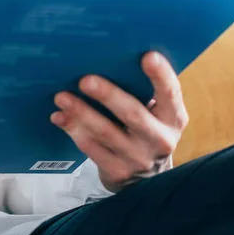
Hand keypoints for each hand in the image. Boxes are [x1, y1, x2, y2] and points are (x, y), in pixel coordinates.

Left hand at [50, 51, 188, 192]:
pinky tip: (59, 117)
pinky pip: (92, 149)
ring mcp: (139, 158)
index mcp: (173, 118)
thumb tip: (107, 56)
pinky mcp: (118, 172)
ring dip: (81, 113)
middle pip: (134, 114)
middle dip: (108, 95)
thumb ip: (141, 91)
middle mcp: (161, 139)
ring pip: (106, 133)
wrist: (144, 178)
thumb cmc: (144, 130)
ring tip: (62, 97)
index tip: (147, 56)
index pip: (171, 93)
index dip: (161, 75)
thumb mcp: (155, 113)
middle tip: (85, 80)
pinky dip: (73, 130)